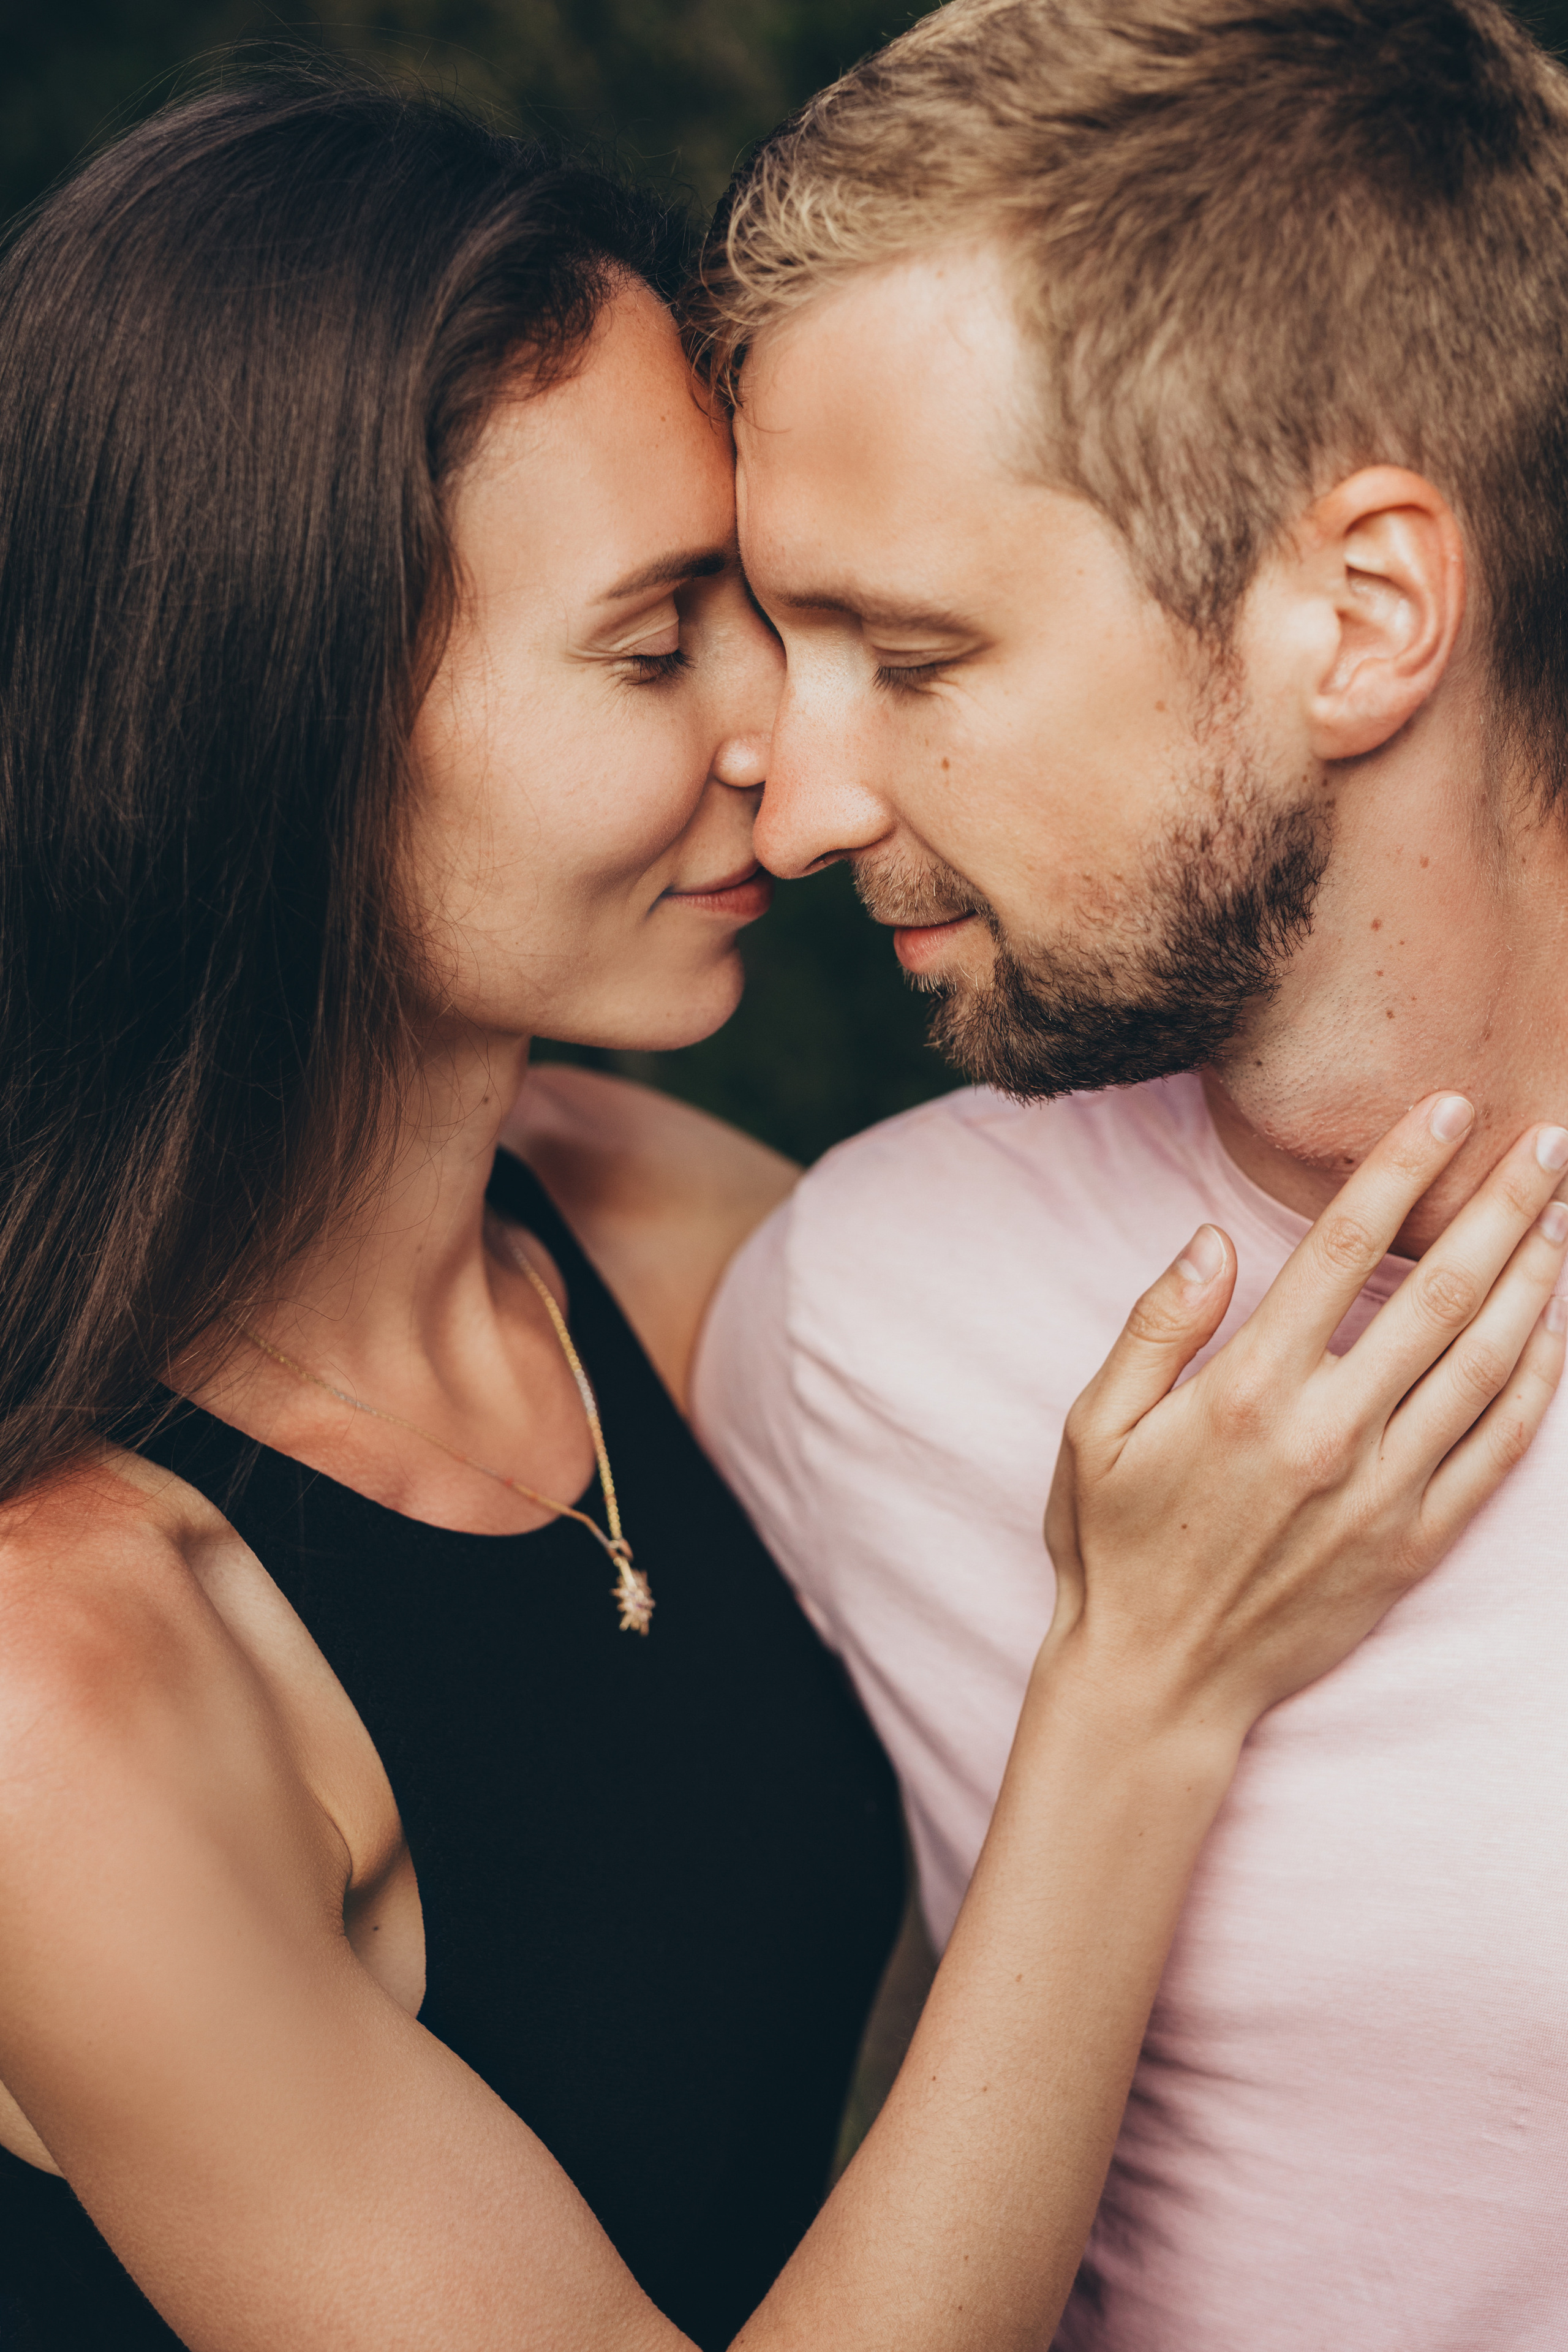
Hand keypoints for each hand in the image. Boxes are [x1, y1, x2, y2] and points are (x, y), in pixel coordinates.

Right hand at [1041, 1094, 1567, 1742]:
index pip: (1345, 1249)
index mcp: (1248, 1390)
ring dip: (1535, 1280)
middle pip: (1441, 1293)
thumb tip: (1211, 1237)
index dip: (1402, 1167)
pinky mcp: (1414, 1544)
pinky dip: (1537, 1383)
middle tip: (1549, 1141)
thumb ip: (1157, 1325)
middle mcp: (1328, 1433)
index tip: (1448, 1109)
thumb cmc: (1115, 1546)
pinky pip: (1497, 1450)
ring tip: (1564, 1215)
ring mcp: (1382, 1492)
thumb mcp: (1095, 1427)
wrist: (1159, 1683)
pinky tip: (1555, 1331)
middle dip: (1503, 1206)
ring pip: (1485, 1364)